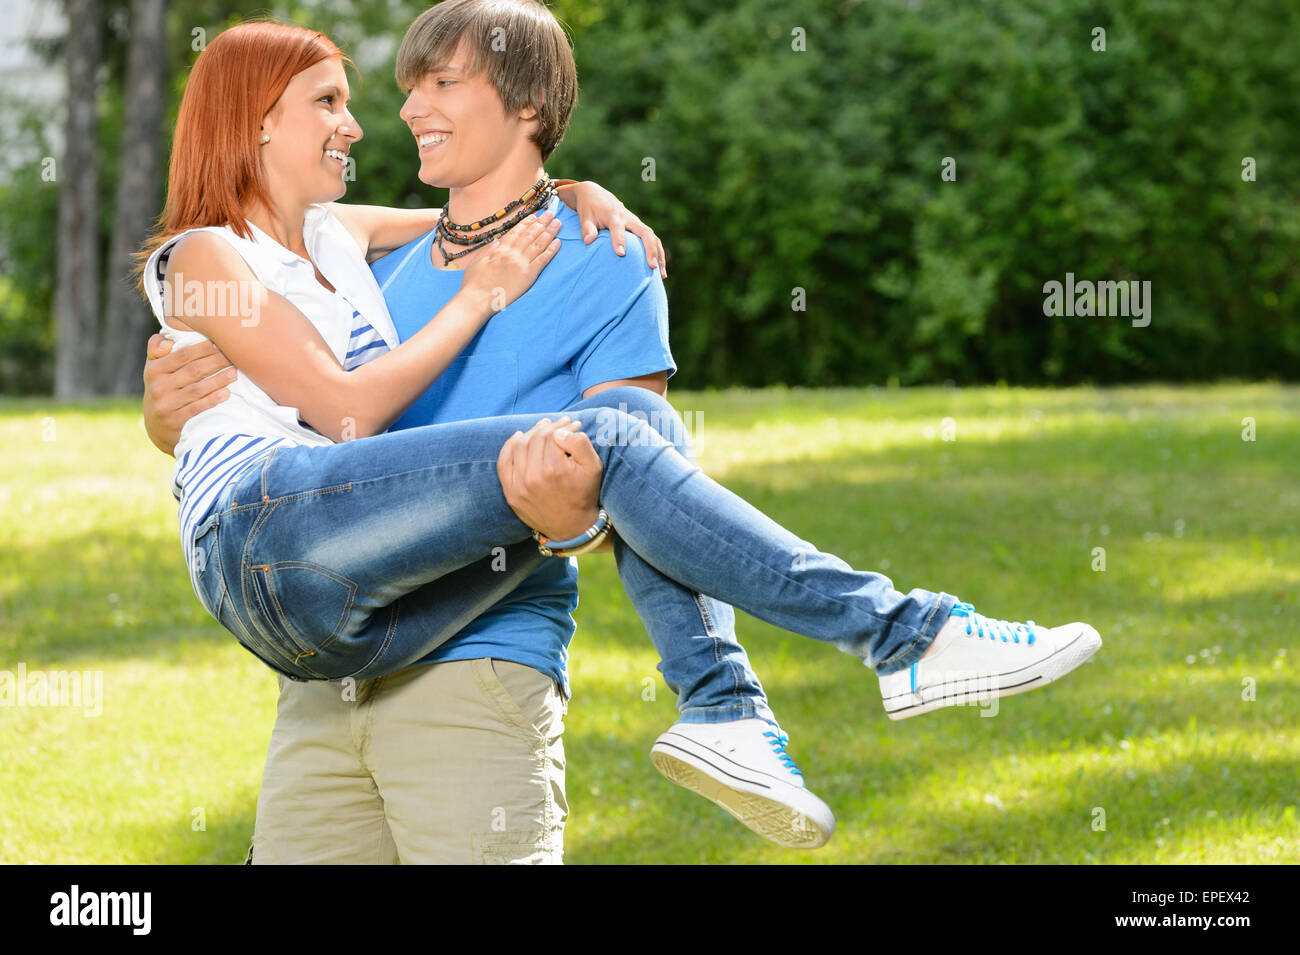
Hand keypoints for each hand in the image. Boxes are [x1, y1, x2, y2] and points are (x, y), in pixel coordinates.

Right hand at [142, 333, 237, 454]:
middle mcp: (158, 386)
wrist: (155, 425)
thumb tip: (168, 342)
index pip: (182, 355)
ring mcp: (165, 405)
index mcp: (154, 369)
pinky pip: (196, 408)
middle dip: (216, 362)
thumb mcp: (153, 367)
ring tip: (235, 372)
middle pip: (193, 371)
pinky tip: (226, 393)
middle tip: (234, 356)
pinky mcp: (174, 420)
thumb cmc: (162, 387)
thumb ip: (156, 347)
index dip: (203, 348)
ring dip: (218, 380)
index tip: (221, 342)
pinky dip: (212, 400)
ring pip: (197, 389)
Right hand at [459, 211, 562, 313]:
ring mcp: (521, 264)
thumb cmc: (474, 283)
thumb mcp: (478, 261)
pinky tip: (558, 242)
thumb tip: (498, 240)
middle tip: (550, 213)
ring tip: (557, 223)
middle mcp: (512, 253)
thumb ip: (490, 249)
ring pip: (538, 244)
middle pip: (530, 234)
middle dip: (541, 222)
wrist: (478, 300)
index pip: (516, 232)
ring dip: (549, 232)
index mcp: (499, 249)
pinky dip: (551, 250)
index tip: (535, 216)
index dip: (527, 222)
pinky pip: (542, 260)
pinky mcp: (528, 275)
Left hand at [496, 415, 602, 541]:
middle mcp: (533, 477)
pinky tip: (519, 438)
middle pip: (535, 438)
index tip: (571, 424)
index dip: (562, 426)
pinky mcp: (511, 494)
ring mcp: (519, 486)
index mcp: (555, 469)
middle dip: (547, 427)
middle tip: (558, 424)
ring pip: (519, 446)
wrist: (573, 528)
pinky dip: (509, 446)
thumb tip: (559, 431)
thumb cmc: (584, 494)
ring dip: (530, 433)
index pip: (552, 435)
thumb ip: (580, 443)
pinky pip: (504, 462)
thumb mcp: (593, 467)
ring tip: (542, 429)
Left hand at [557, 180, 667, 276]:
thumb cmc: (589, 208)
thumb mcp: (585, 216)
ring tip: (661, 275)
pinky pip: (653, 241)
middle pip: (645, 232)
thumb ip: (587, 228)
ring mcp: (636, 223)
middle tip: (651, 266)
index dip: (619, 240)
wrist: (596, 195)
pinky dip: (658, 255)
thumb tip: (588, 241)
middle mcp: (628, 218)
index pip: (618, 227)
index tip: (621, 254)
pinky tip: (660, 272)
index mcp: (613, 215)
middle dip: (650, 249)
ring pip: (652, 238)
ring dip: (658, 255)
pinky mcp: (639, 228)